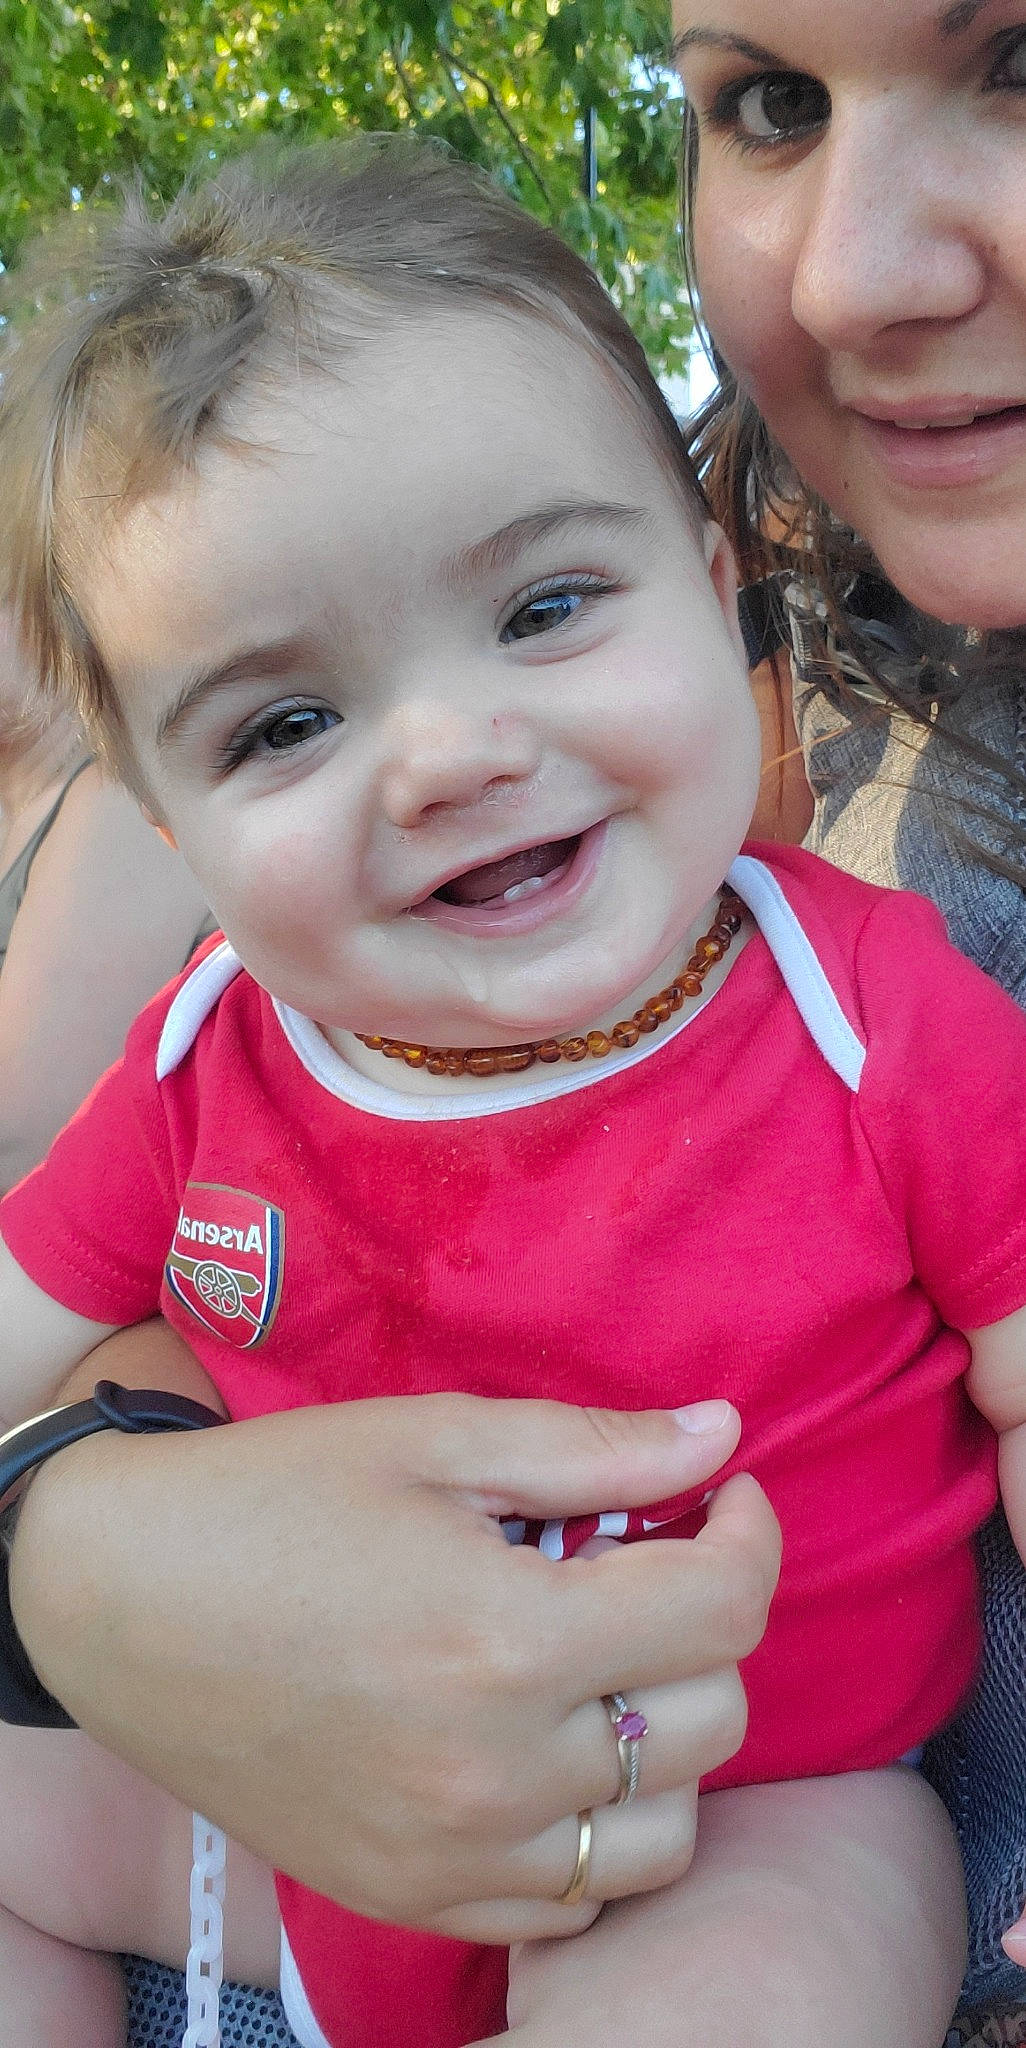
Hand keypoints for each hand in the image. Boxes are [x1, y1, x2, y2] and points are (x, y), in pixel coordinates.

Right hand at [12, 1346, 778, 1940]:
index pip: (724, 1609)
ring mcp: (454, 1852)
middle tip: (636, 1563)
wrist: (117, 1600)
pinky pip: (576, 1901)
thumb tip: (723, 1436)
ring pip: (666, 1829)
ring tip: (602, 1664)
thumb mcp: (433, 1439)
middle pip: (711, 1716)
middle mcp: (494, 1770)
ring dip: (667, 1737)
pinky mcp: (411, 1895)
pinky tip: (551, 1750)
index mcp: (506, 1639)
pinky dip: (598, 1830)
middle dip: (702, 1622)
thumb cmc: (273, 1498)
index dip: (751, 1532)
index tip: (721, 1494)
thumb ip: (593, 1447)